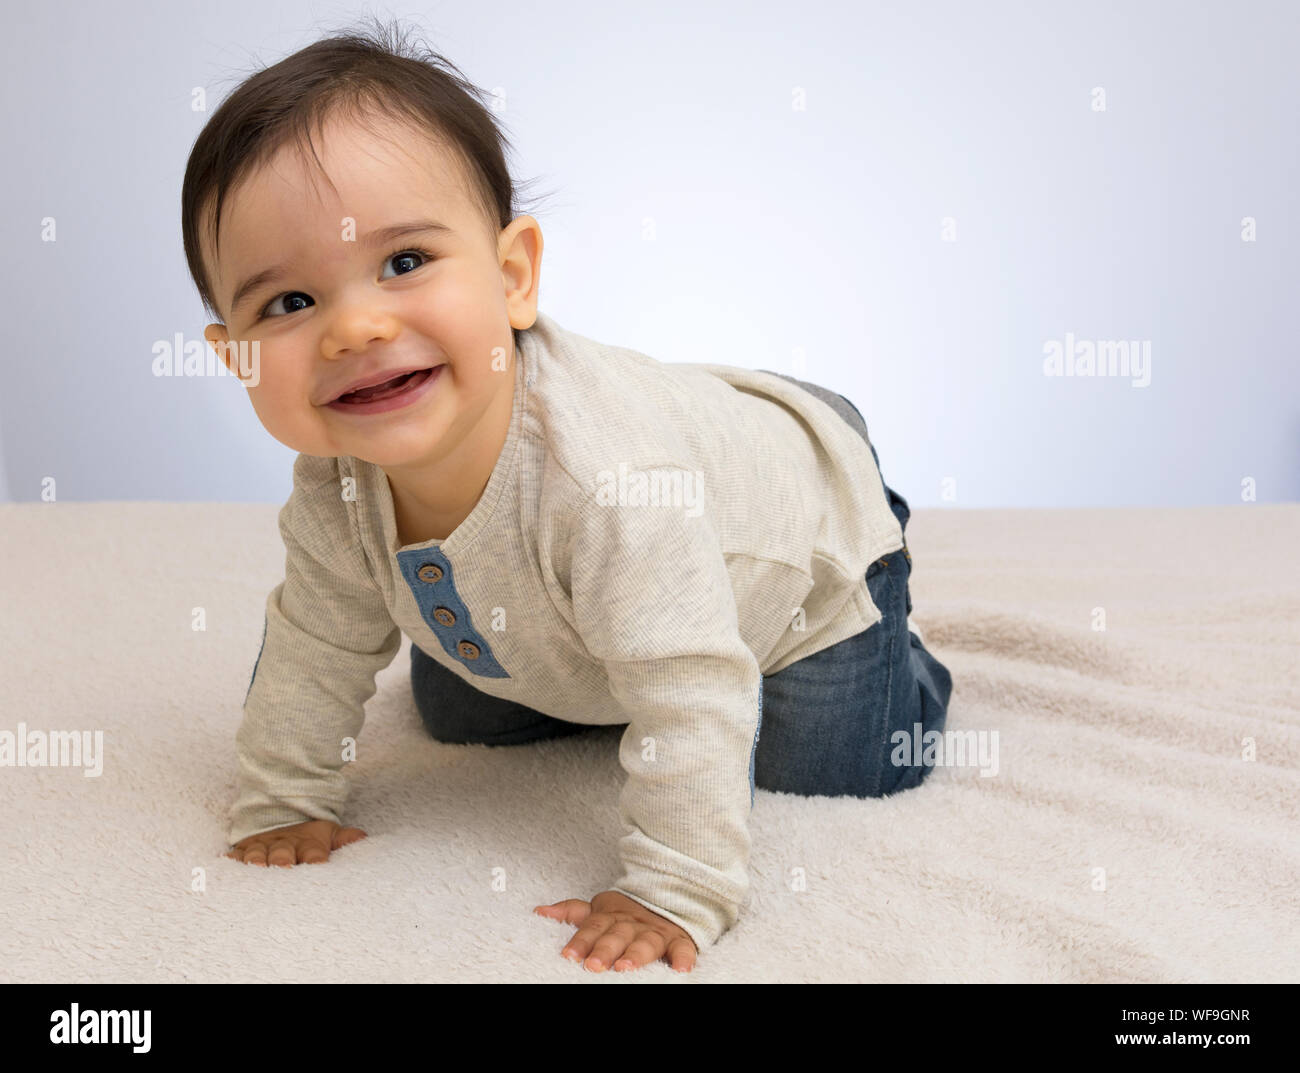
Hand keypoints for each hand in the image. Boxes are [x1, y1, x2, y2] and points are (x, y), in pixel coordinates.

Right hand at [225, 819, 365, 865]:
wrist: (279, 808)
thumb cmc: (307, 833)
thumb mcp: (327, 832)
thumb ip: (344, 838)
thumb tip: (363, 837)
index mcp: (307, 843)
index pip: (314, 852)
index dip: (316, 857)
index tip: (318, 864)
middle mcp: (283, 845)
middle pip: (283, 854)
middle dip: (283, 861)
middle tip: (284, 867)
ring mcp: (261, 847)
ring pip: (257, 854)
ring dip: (256, 861)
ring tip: (256, 868)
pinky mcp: (242, 849)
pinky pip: (234, 855)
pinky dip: (230, 861)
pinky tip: (226, 868)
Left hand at [533, 890, 696, 971]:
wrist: (670, 899)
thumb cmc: (628, 915)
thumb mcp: (600, 909)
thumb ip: (573, 912)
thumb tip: (540, 911)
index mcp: (612, 917)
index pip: (593, 926)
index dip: (581, 940)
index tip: (568, 955)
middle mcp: (633, 924)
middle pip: (616, 936)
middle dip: (604, 950)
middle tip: (592, 966)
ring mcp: (656, 933)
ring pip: (646, 942)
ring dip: (636, 954)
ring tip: (625, 967)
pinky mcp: (679, 941)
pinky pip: (683, 949)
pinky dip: (683, 958)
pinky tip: (680, 970)